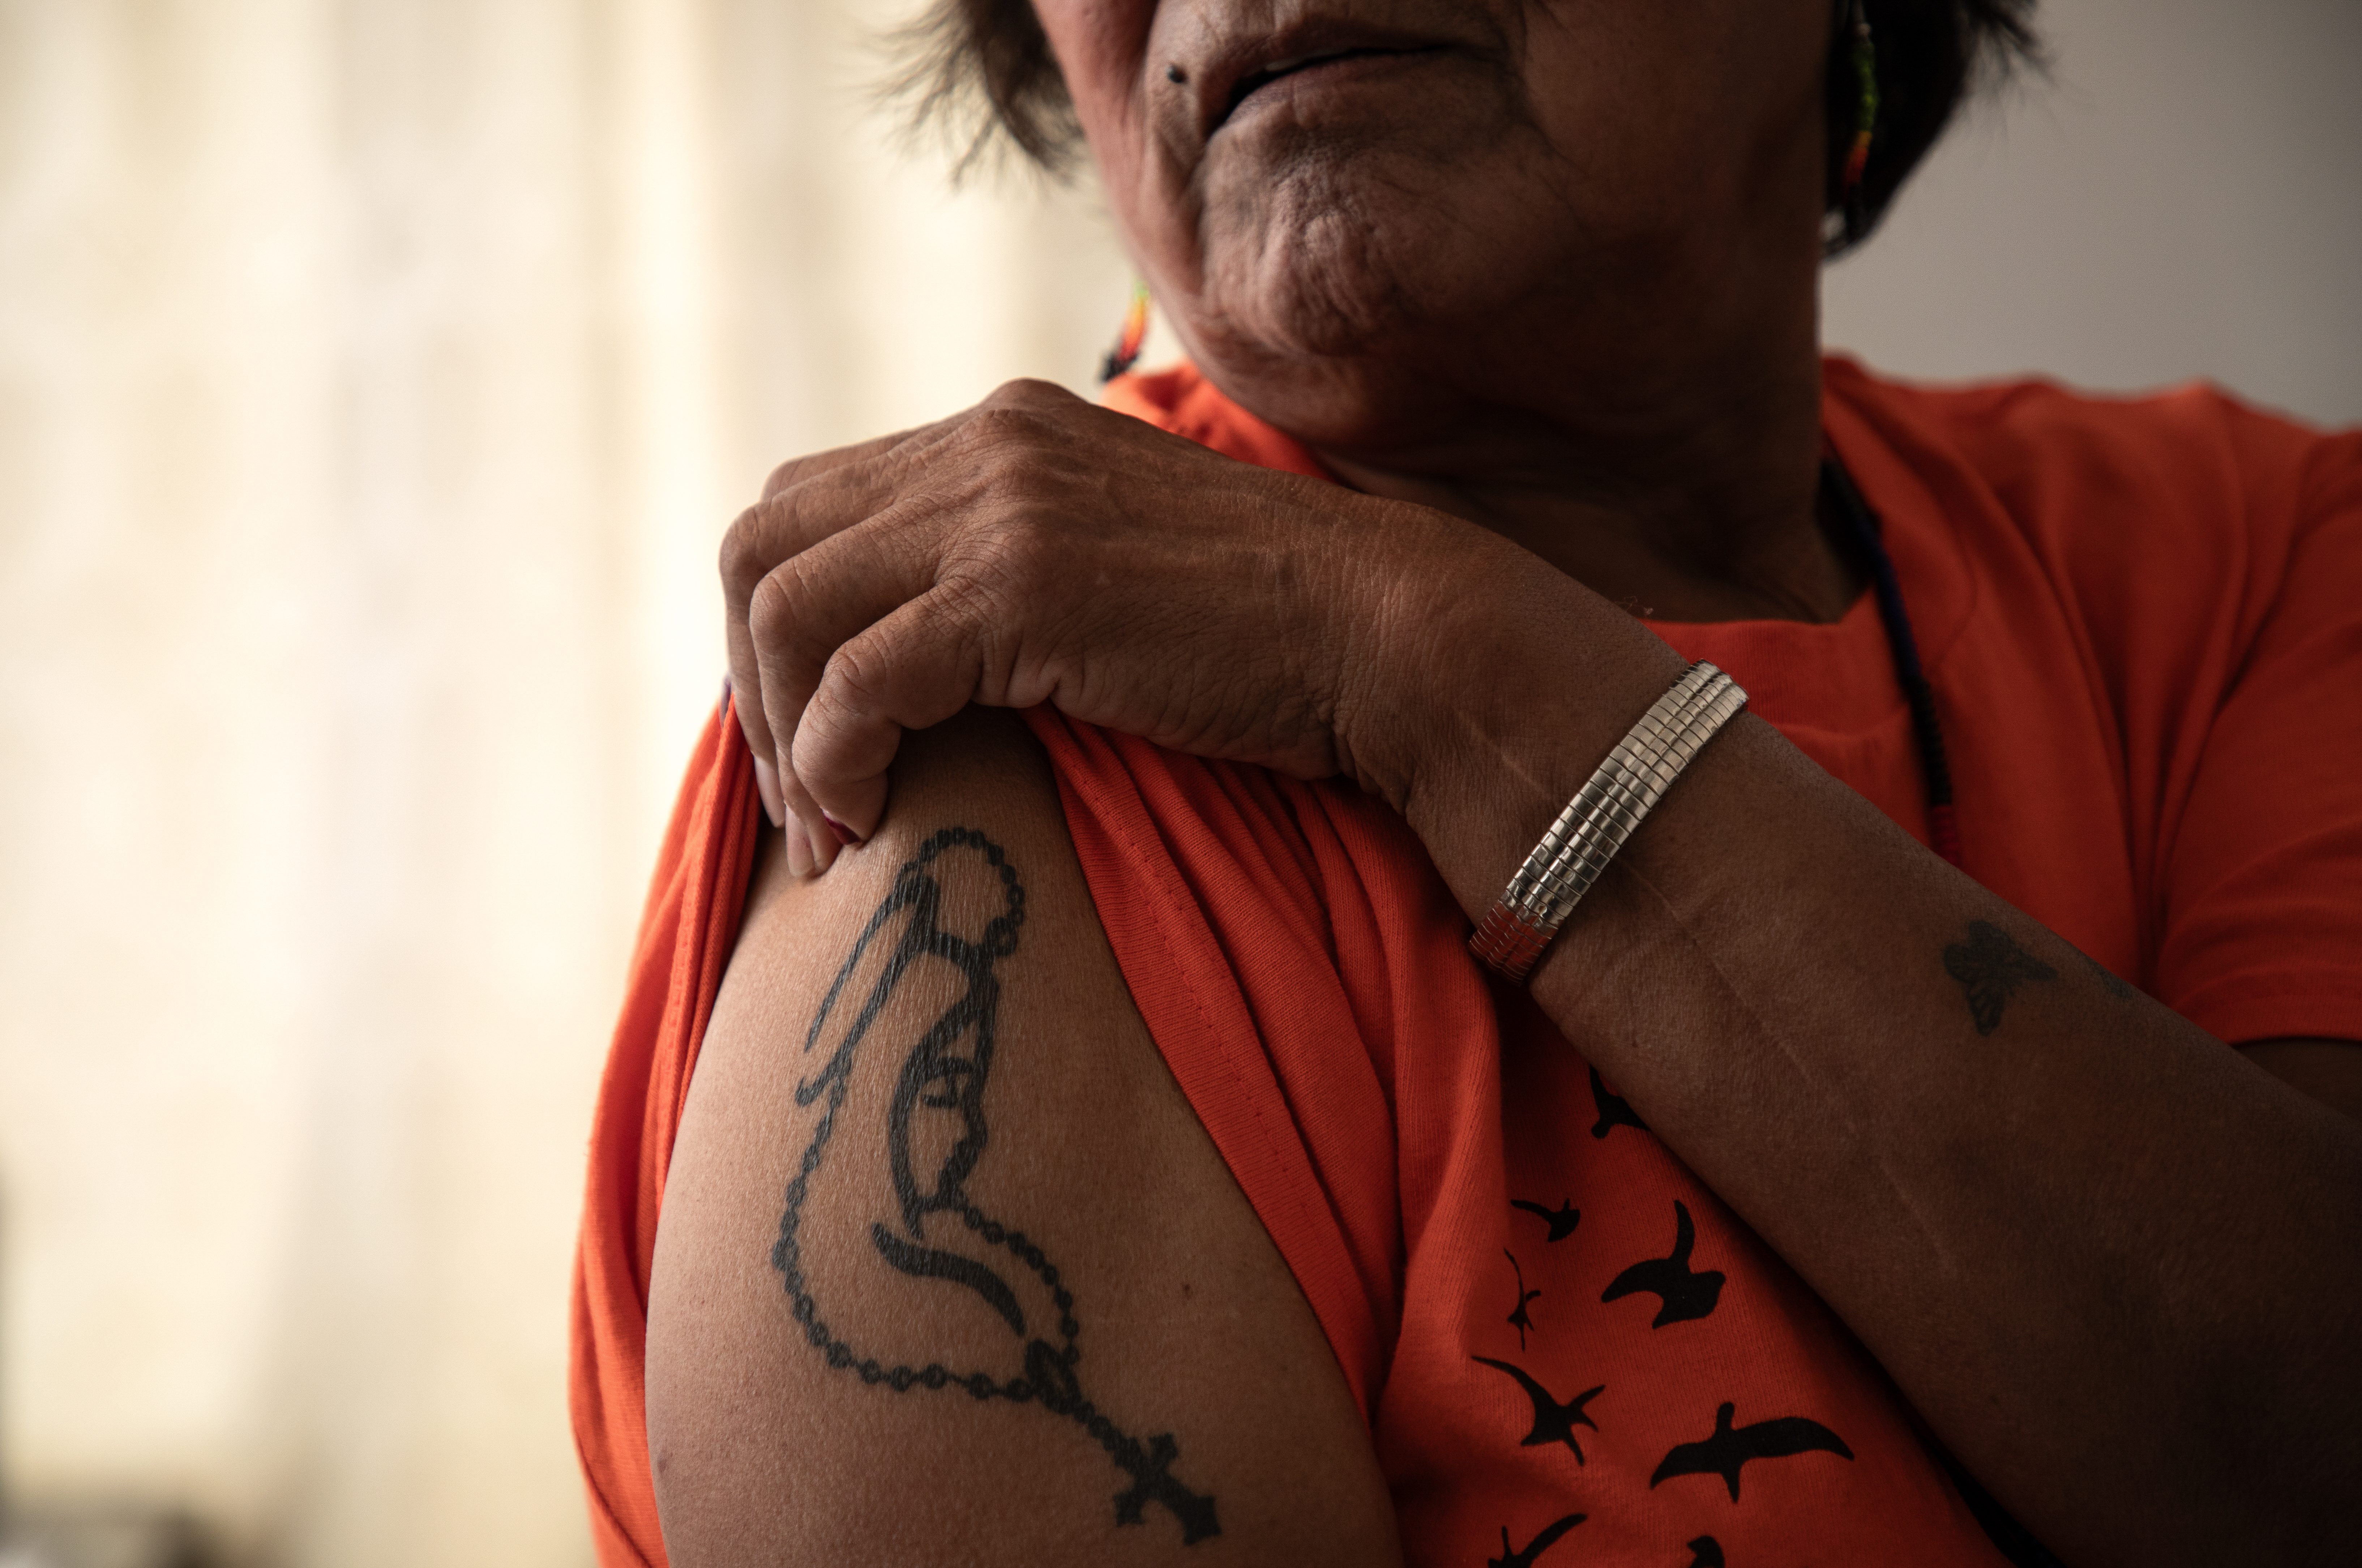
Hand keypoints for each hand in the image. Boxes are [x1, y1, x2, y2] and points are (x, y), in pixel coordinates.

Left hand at [721, 379, 1545, 874]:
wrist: (1388, 636)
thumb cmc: (1265, 637)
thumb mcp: (1107, 569)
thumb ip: (1007, 574)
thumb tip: (910, 664)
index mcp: (998, 433)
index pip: (806, 508)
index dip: (776, 632)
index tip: (810, 744)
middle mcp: (984, 446)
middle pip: (764, 544)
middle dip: (753, 680)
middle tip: (800, 800)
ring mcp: (1002, 508)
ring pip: (788, 604)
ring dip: (782, 733)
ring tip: (828, 828)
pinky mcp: (1024, 589)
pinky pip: (860, 678)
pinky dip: (836, 759)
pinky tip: (871, 819)